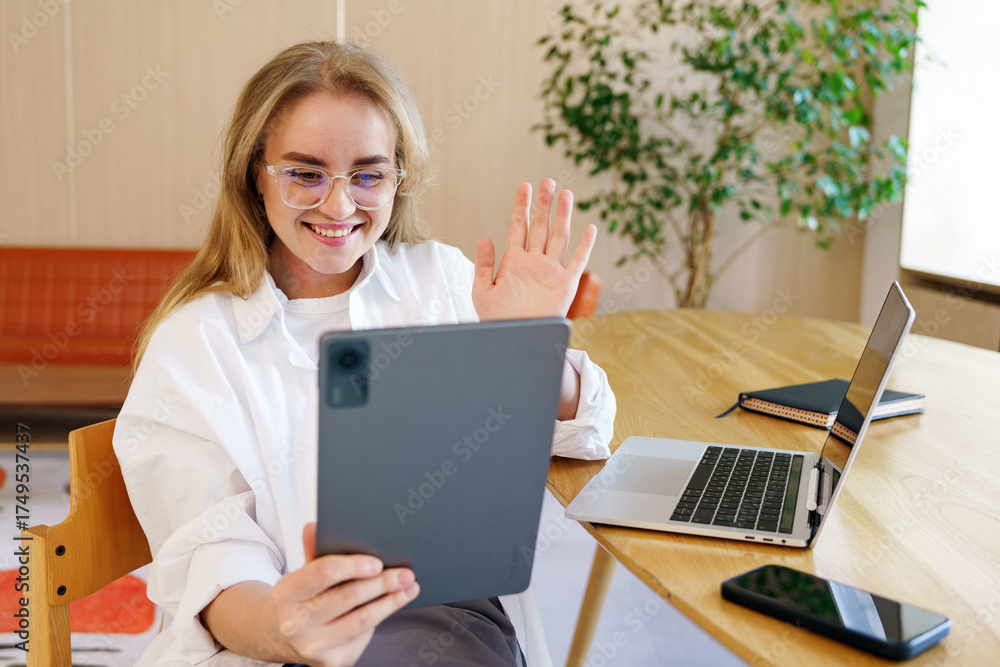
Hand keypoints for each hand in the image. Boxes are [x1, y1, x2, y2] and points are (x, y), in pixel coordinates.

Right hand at [271, 524, 418, 666]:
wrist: (280, 636)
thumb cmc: (299, 598)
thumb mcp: (301, 573)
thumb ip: (313, 551)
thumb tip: (315, 526)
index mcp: (287, 594)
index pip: (323, 573)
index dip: (352, 566)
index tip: (377, 562)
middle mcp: (297, 623)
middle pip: (348, 597)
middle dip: (382, 584)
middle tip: (405, 574)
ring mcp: (314, 646)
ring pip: (362, 620)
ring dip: (391, 602)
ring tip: (409, 588)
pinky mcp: (332, 662)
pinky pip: (363, 636)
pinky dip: (381, 617)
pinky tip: (393, 604)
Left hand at [473, 179, 596, 320]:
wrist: (516, 340)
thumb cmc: (498, 320)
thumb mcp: (483, 291)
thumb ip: (484, 264)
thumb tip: (485, 237)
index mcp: (514, 261)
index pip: (519, 226)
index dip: (522, 206)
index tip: (525, 186)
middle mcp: (534, 262)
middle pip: (541, 226)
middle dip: (544, 204)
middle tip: (548, 181)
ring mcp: (551, 271)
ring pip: (559, 237)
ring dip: (563, 216)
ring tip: (566, 194)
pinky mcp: (566, 284)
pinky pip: (578, 261)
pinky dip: (585, 245)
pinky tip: (590, 228)